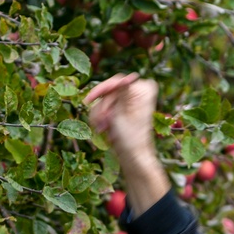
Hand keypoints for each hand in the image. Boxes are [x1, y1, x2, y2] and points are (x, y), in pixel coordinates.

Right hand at [85, 74, 168, 213]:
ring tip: (102, 129)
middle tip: (102, 124)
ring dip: (100, 115)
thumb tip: (128, 76)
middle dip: (102, 108)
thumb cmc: (130, 138)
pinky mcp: (121, 109)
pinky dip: (101, 118)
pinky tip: (103, 129)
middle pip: (109, 92)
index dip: (102, 90)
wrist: (131, 157)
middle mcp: (138, 91)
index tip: (89, 99)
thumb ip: (123, 93)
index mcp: (144, 89)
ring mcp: (129, 101)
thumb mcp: (123, 113)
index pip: (117, 81)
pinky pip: (104, 107)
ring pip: (104, 100)